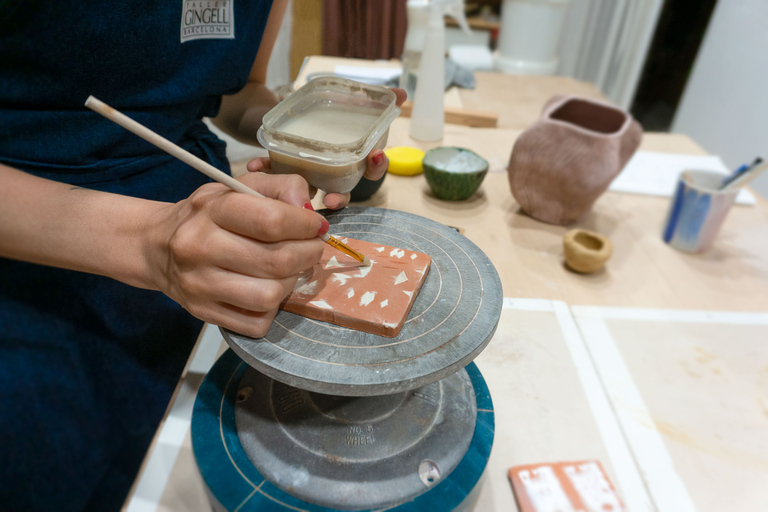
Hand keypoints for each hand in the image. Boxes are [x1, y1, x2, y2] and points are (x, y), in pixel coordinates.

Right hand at [147, 172, 325, 337]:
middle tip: (311, 248)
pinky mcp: (203, 313)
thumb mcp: (237, 187)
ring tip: (288, 270)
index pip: (271, 220)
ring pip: (270, 295)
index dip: (306, 225)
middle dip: (308, 254)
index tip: (316, 226)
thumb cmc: (207, 215)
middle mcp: (200, 247)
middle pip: (277, 260)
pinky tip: (267, 289)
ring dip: (291, 282)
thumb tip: (308, 209)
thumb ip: (279, 187)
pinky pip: (257, 322)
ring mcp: (199, 285)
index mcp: (211, 209)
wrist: (156, 247)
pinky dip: (272, 308)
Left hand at [248, 88, 407, 209]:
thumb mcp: (346, 102)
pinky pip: (275, 179)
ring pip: (311, 194)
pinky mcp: (283, 173)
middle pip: (344, 191)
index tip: (375, 156)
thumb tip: (403, 93)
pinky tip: (255, 165)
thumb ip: (371, 100)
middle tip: (332, 199)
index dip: (377, 166)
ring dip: (304, 199)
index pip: (372, 170)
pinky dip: (265, 172)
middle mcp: (332, 172)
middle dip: (340, 198)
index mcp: (352, 157)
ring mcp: (308, 176)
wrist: (280, 112)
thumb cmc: (320, 112)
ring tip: (300, 196)